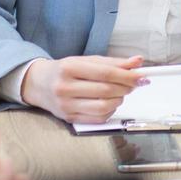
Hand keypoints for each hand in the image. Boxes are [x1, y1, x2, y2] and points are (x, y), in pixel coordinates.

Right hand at [24, 55, 146, 123]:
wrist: (38, 84)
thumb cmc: (65, 70)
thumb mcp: (86, 61)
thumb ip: (112, 62)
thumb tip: (137, 62)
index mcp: (69, 68)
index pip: (105, 73)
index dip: (127, 76)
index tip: (141, 76)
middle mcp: (65, 87)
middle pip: (106, 90)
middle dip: (126, 87)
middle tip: (134, 83)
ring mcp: (66, 105)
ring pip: (103, 107)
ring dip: (119, 100)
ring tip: (120, 93)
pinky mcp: (69, 119)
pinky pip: (98, 119)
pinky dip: (110, 111)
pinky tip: (110, 103)